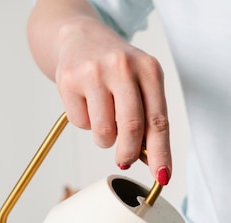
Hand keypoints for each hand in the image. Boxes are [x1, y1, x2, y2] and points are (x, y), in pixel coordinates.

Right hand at [53, 17, 171, 183]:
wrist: (81, 37)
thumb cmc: (119, 70)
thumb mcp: (143, 85)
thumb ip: (150, 119)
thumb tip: (152, 162)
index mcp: (149, 70)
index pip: (158, 121)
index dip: (161, 154)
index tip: (162, 176)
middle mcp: (123, 67)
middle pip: (132, 128)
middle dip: (129, 153)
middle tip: (124, 161)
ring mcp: (94, 72)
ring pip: (104, 132)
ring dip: (106, 139)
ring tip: (106, 120)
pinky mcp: (68, 79)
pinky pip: (82, 123)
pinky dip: (87, 124)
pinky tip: (89, 105)